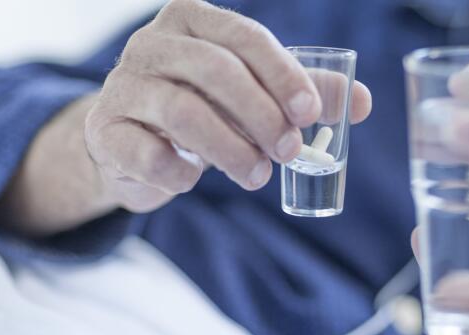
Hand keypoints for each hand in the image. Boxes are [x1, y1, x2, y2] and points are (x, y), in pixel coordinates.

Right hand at [85, 0, 370, 211]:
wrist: (134, 142)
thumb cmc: (204, 108)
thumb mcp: (253, 93)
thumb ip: (303, 92)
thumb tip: (363, 102)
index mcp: (193, 20)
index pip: (245, 37)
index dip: (282, 74)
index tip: (309, 112)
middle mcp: (152, 44)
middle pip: (216, 71)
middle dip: (263, 115)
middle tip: (290, 152)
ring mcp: (123, 85)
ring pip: (183, 113)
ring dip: (232, 150)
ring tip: (258, 176)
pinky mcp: (105, 131)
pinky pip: (147, 154)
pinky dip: (181, 174)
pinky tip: (195, 180)